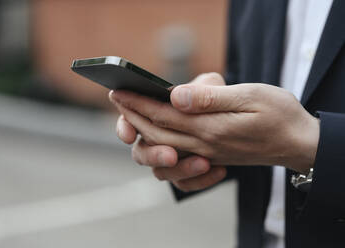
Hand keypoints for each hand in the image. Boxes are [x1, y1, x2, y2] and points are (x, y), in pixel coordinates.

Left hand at [110, 73, 319, 173]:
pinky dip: (164, 150)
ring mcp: (207, 153)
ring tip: (132, 117)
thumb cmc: (278, 115)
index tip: (119, 92)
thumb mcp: (250, 97)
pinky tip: (159, 140)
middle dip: (134, 116)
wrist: (298, 143)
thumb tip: (175, 96)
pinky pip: (179, 159)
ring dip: (144, 132)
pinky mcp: (213, 156)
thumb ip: (211, 99)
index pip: (163, 114)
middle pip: (157, 132)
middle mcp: (204, 144)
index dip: (138, 103)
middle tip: (118, 100)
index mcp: (210, 128)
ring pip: (164, 147)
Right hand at [113, 73, 227, 191]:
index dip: (125, 126)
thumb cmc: (218, 93)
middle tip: (170, 156)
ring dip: (178, 170)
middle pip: (141, 151)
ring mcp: (170, 156)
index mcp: (155, 110)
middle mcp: (158, 135)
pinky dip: (199, 181)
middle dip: (153, 155)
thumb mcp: (212, 85)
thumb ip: (198, 89)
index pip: (130, 118)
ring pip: (160, 172)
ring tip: (204, 163)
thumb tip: (178, 97)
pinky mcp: (186, 172)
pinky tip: (220, 170)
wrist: (238, 114)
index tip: (129, 135)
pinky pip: (184, 184)